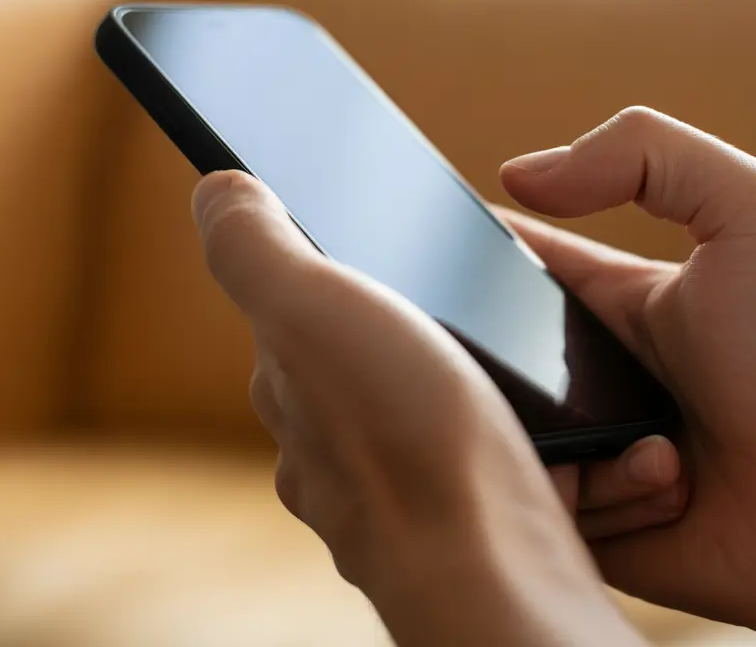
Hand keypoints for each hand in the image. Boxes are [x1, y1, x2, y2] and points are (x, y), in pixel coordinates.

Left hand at [191, 171, 646, 646]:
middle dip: (413, 323)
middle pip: (366, 360)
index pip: (293, 309)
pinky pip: (490, 457)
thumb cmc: (401, 437)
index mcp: (291, 391)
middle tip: (468, 295)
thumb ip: (253, 248)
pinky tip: (542, 426)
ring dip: (471, 380)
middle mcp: (329, 452)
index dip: (332, 263)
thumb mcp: (311, 306)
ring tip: (516, 360)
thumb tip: (213, 190)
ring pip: (430, 412)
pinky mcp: (465, 518)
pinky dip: (516, 436)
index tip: (386, 236)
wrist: (490, 566)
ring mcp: (397, 492)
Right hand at [500, 108, 755, 645]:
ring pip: (506, 436)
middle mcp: (597, 376)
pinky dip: (598, 498)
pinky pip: (543, 508)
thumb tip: (518, 174)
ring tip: (656, 444)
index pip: (519, 262)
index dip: (470, 249)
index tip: (433, 250)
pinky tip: (668, 489)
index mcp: (621, 301)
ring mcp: (596, 453)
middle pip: (492, 355)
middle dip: (483, 359)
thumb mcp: (754, 210)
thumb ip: (646, 155)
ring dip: (570, 437)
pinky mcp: (597, 528)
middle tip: (516, 369)